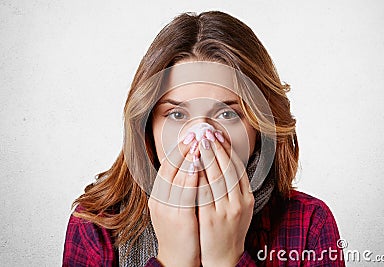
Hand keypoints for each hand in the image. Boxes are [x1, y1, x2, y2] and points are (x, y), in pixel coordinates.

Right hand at [148, 133, 200, 266]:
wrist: (178, 258)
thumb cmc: (180, 231)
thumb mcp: (173, 207)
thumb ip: (178, 188)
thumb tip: (190, 166)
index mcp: (157, 196)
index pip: (166, 167)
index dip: (177, 150)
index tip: (189, 136)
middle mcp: (159, 200)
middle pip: (169, 168)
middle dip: (183, 149)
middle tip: (195, 134)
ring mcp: (167, 209)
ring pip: (176, 178)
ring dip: (188, 158)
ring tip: (199, 144)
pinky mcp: (179, 218)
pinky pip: (185, 193)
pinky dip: (191, 177)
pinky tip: (199, 166)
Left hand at [197, 130, 254, 266]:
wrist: (223, 258)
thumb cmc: (228, 230)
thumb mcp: (238, 209)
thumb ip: (234, 188)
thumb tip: (225, 164)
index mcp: (246, 198)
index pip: (238, 168)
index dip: (228, 150)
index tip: (219, 135)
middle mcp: (239, 203)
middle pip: (228, 169)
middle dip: (217, 148)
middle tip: (207, 131)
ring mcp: (226, 211)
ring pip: (217, 178)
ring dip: (208, 157)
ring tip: (200, 141)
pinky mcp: (211, 218)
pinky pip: (204, 192)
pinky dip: (199, 176)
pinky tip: (193, 163)